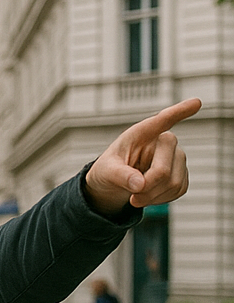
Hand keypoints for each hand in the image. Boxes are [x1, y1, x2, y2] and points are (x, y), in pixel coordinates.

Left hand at [84, 98, 198, 213]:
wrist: (115, 184)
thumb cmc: (109, 169)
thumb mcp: (106, 171)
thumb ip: (120, 175)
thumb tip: (139, 184)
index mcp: (142, 133)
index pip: (163, 120)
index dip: (179, 112)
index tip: (196, 102)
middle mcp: (164, 141)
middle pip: (164, 170)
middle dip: (146, 188)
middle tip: (131, 197)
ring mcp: (177, 157)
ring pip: (174, 183)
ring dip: (152, 196)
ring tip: (136, 197)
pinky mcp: (183, 173)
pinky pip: (179, 190)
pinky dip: (161, 199)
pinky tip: (149, 195)